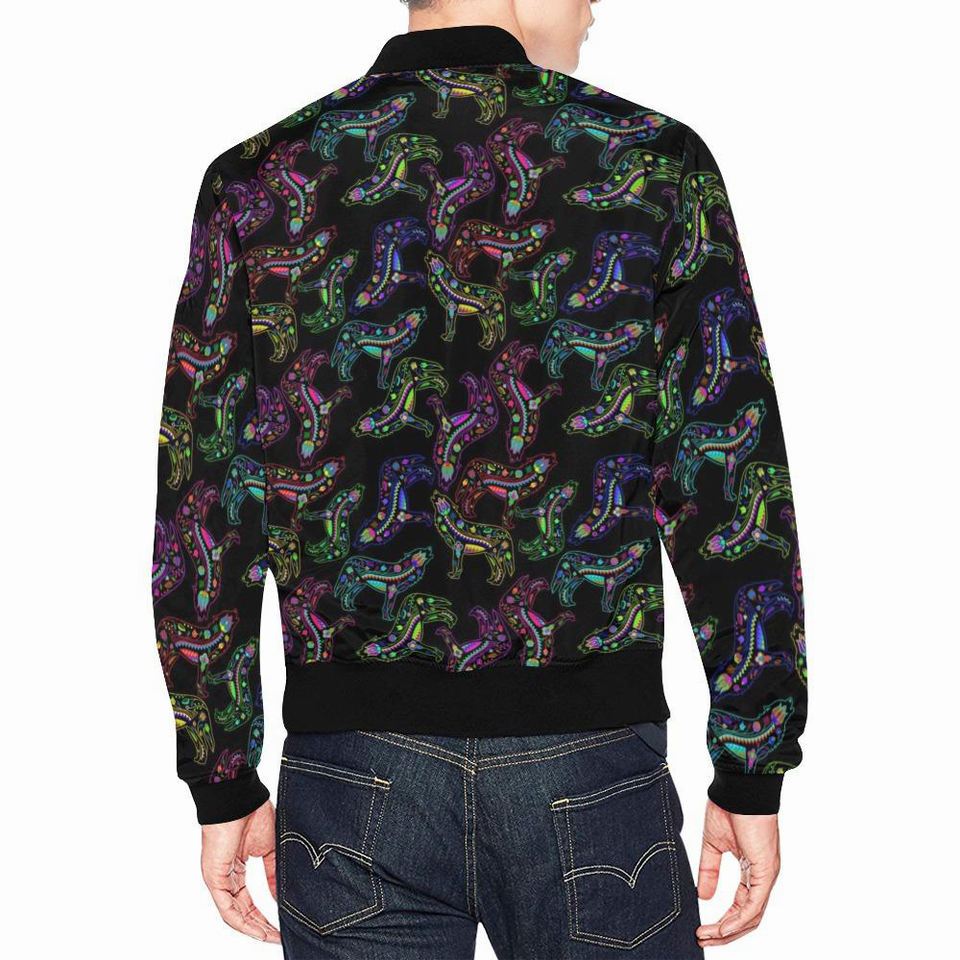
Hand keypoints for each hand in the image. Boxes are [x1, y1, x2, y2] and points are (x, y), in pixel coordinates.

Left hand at [201, 800, 280, 943]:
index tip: (281, 925)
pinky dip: (242, 921)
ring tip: (271, 937)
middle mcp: (225, 877)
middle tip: (278, 936)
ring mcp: (218, 879)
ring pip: (234, 914)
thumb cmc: (253, 814)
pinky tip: (257, 928)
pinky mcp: (214, 878)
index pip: (249, 901)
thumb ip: (274, 873)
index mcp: (236, 868)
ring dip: (253, 928)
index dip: (265, 915)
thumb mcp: (269, 849)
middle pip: (242, 912)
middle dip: (260, 927)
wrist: (240, 798)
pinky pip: (227, 908)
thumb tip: (282, 895)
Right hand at [695, 799, 779, 946]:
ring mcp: (766, 875)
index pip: (742, 907)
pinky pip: (754, 905)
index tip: (703, 930)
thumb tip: (704, 896)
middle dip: (725, 933)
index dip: (723, 922)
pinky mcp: (765, 871)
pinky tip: (723, 928)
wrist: (738, 788)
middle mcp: (763, 876)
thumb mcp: (713, 845)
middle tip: (704, 940)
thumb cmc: (729, 807)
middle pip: (748, 918)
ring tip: (708, 937)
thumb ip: (709, 870)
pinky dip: (738, 920)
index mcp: (753, 870)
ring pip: (752, 916)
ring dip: (729, 931)